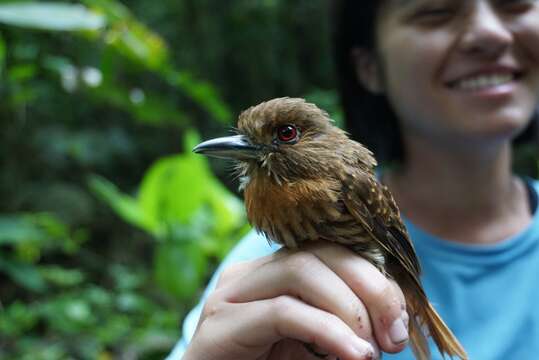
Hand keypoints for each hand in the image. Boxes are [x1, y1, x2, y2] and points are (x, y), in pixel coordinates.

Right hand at [182, 242, 408, 359]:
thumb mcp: (316, 346)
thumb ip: (343, 326)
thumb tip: (395, 323)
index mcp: (273, 274)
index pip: (330, 252)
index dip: (374, 279)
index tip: (400, 323)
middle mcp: (251, 274)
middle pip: (318, 253)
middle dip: (369, 288)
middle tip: (394, 336)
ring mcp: (232, 293)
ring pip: (301, 271)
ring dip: (349, 309)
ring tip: (370, 351)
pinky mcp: (222, 322)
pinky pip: (283, 311)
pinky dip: (327, 330)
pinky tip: (352, 354)